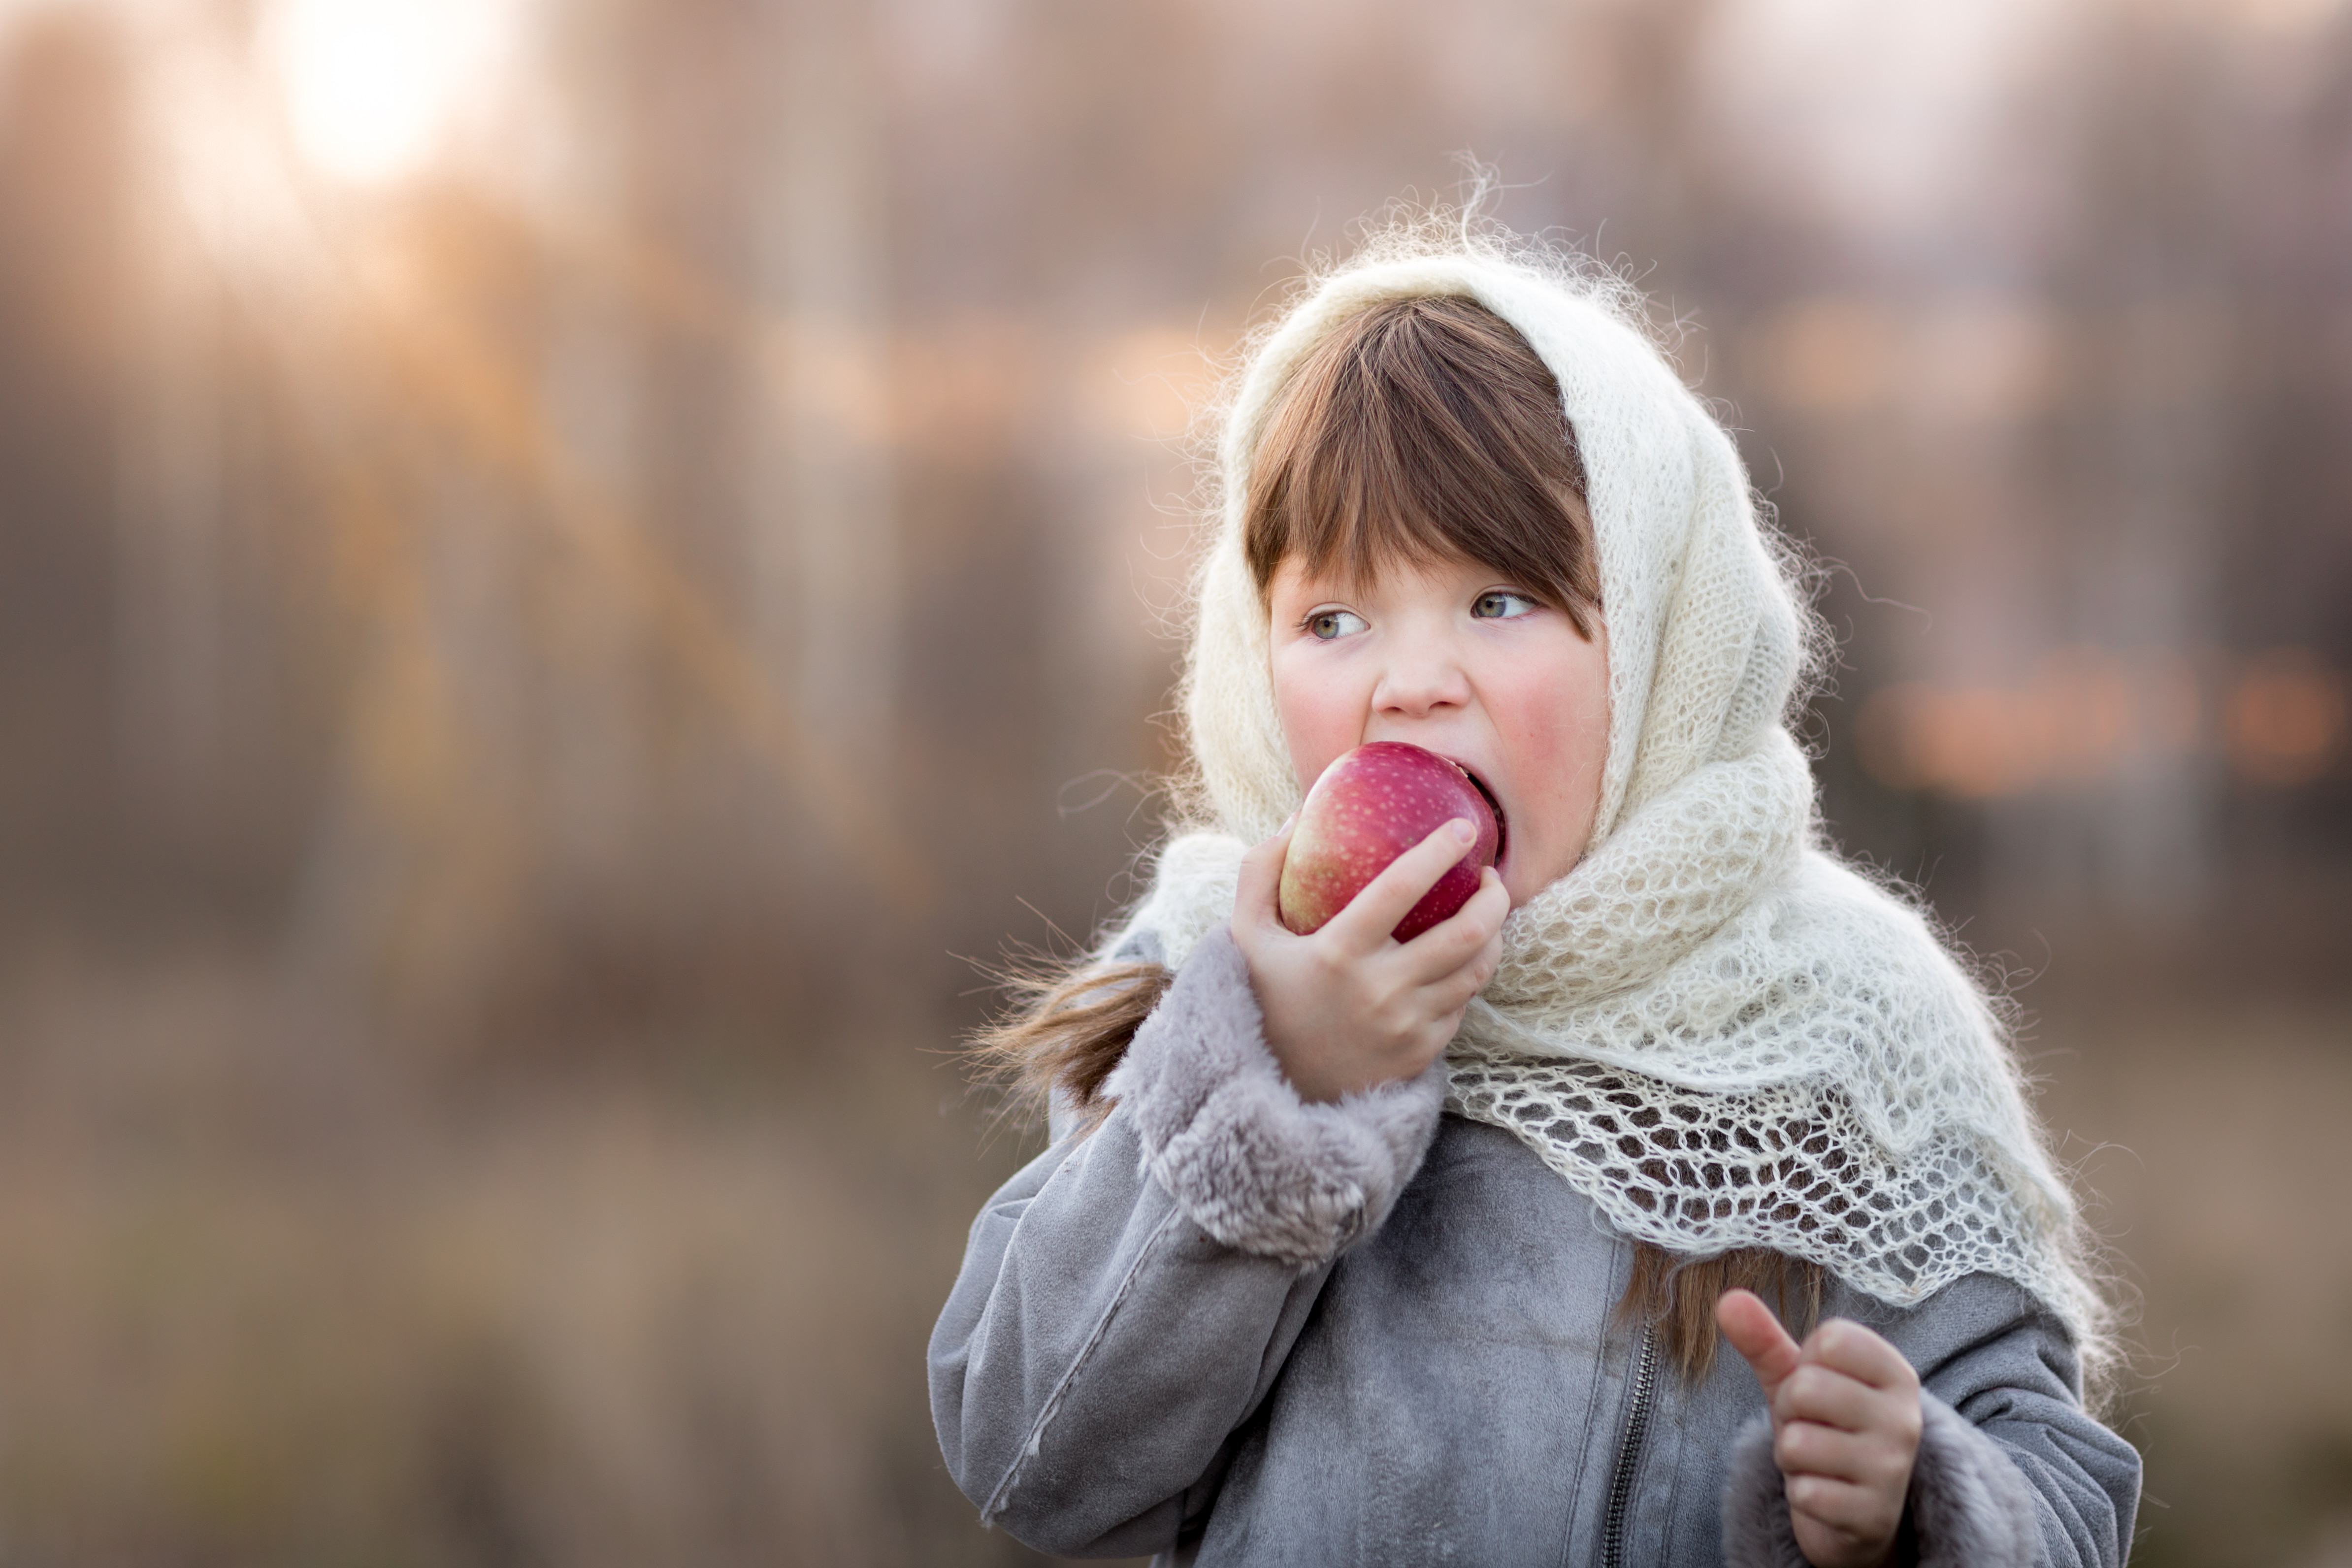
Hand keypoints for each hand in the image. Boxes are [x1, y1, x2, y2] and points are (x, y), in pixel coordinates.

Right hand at [1230, 816, 1507, 1102]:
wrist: (1271, 1089)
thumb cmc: (1262, 999)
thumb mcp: (1245, 935)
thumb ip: (1260, 871)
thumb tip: (1298, 817)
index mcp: (1338, 953)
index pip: (1400, 889)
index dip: (1437, 852)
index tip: (1463, 828)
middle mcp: (1380, 991)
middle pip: (1465, 935)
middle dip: (1494, 898)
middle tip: (1490, 876)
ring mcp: (1405, 1026)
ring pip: (1477, 972)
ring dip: (1493, 935)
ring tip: (1486, 912)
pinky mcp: (1420, 1053)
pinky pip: (1463, 1006)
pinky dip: (1468, 976)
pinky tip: (1459, 959)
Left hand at [1718, 1290, 1921, 1567]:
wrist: (1855, 1512)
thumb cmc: (1826, 1429)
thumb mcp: (1796, 1379)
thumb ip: (1764, 1338)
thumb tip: (1728, 1298)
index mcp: (1897, 1374)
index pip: (1829, 1339)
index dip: (1804, 1364)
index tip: (1821, 1388)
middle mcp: (1904, 1418)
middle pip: (1806, 1388)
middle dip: (1790, 1411)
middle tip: (1813, 1428)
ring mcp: (1892, 1469)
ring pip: (1797, 1443)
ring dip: (1791, 1455)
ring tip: (1818, 1461)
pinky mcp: (1872, 1515)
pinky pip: (1803, 1492)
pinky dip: (1800, 1494)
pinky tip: (1825, 1495)